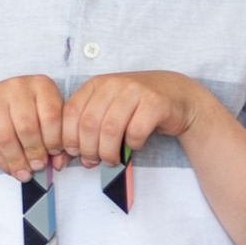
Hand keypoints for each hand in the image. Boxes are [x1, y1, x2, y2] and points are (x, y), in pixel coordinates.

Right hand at [0, 74, 73, 179]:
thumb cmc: (29, 114)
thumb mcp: (47, 119)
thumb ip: (57, 140)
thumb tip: (58, 163)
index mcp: (42, 85)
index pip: (51, 116)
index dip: (54, 140)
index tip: (54, 153)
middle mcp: (18, 86)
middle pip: (27, 127)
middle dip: (34, 152)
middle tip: (38, 166)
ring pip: (7, 137)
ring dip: (17, 160)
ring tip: (24, 173)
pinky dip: (2, 161)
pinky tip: (10, 168)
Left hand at [59, 66, 200, 171]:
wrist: (176, 95)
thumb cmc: (137, 108)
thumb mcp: (107, 111)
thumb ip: (87, 130)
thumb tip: (69, 159)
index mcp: (96, 84)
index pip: (70, 112)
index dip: (69, 138)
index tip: (75, 154)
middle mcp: (114, 84)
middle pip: (89, 124)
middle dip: (89, 150)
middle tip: (95, 161)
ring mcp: (135, 90)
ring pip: (110, 129)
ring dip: (108, 152)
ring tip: (112, 160)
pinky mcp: (155, 102)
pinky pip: (135, 131)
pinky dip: (132, 145)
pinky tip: (134, 145)